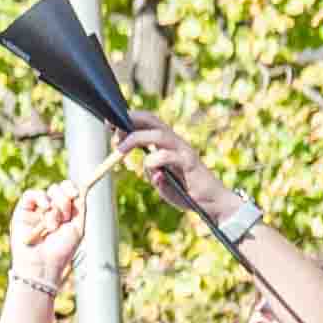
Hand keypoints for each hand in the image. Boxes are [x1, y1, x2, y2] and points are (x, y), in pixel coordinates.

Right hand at [2, 177, 89, 287]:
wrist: (42, 265)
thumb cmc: (61, 250)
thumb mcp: (77, 227)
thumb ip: (80, 206)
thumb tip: (81, 186)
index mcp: (64, 213)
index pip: (67, 191)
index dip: (71, 188)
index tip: (75, 193)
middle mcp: (50, 210)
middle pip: (59, 189)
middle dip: (65, 202)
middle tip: (64, 219)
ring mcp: (35, 210)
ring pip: (48, 192)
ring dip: (55, 208)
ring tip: (52, 226)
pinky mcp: (22, 212)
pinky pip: (30, 194)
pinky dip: (40, 198)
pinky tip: (45, 208)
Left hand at [116, 116, 238, 230]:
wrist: (212, 203)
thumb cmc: (186, 191)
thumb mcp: (162, 182)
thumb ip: (152, 171)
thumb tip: (144, 163)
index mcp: (168, 144)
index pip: (149, 122)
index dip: (130, 119)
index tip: (110, 125)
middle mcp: (176, 142)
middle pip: (153, 120)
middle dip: (131, 121)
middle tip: (113, 131)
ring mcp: (183, 151)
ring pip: (159, 135)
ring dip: (136, 138)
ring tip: (120, 149)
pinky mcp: (189, 163)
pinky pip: (168, 156)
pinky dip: (154, 160)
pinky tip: (150, 169)